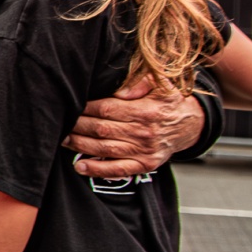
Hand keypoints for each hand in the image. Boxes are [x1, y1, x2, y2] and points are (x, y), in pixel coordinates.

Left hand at [63, 76, 204, 176]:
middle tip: (60, 122)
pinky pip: (118, 170)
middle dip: (77, 126)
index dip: (86, 108)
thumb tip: (122, 91)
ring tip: (63, 140)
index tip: (71, 105)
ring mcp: (144, 151)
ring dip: (80, 146)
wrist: (190, 124)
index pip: (108, 109)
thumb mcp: (162, 84)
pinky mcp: (145, 164)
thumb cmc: (169, 101)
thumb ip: (142, 81)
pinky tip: (79, 166)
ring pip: (104, 149)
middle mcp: (144, 133)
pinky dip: (97, 170)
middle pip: (101, 129)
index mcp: (145, 111)